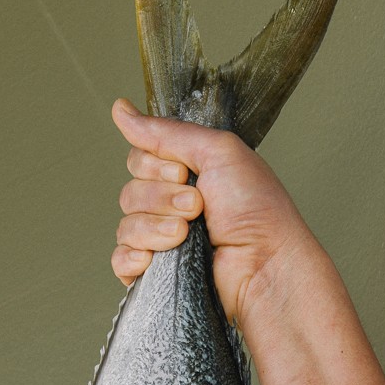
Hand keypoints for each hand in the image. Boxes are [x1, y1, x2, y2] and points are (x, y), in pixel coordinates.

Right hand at [111, 98, 319, 332]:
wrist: (263, 264)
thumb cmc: (255, 209)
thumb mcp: (217, 151)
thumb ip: (166, 132)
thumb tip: (121, 109)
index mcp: (184, 175)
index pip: (139, 160)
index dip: (155, 167)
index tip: (186, 174)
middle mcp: (170, 206)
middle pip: (130, 193)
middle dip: (162, 198)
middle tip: (198, 207)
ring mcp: (162, 242)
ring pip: (127, 226)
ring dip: (155, 228)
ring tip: (186, 235)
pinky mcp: (156, 274)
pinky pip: (120, 260)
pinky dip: (131, 258)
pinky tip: (151, 259)